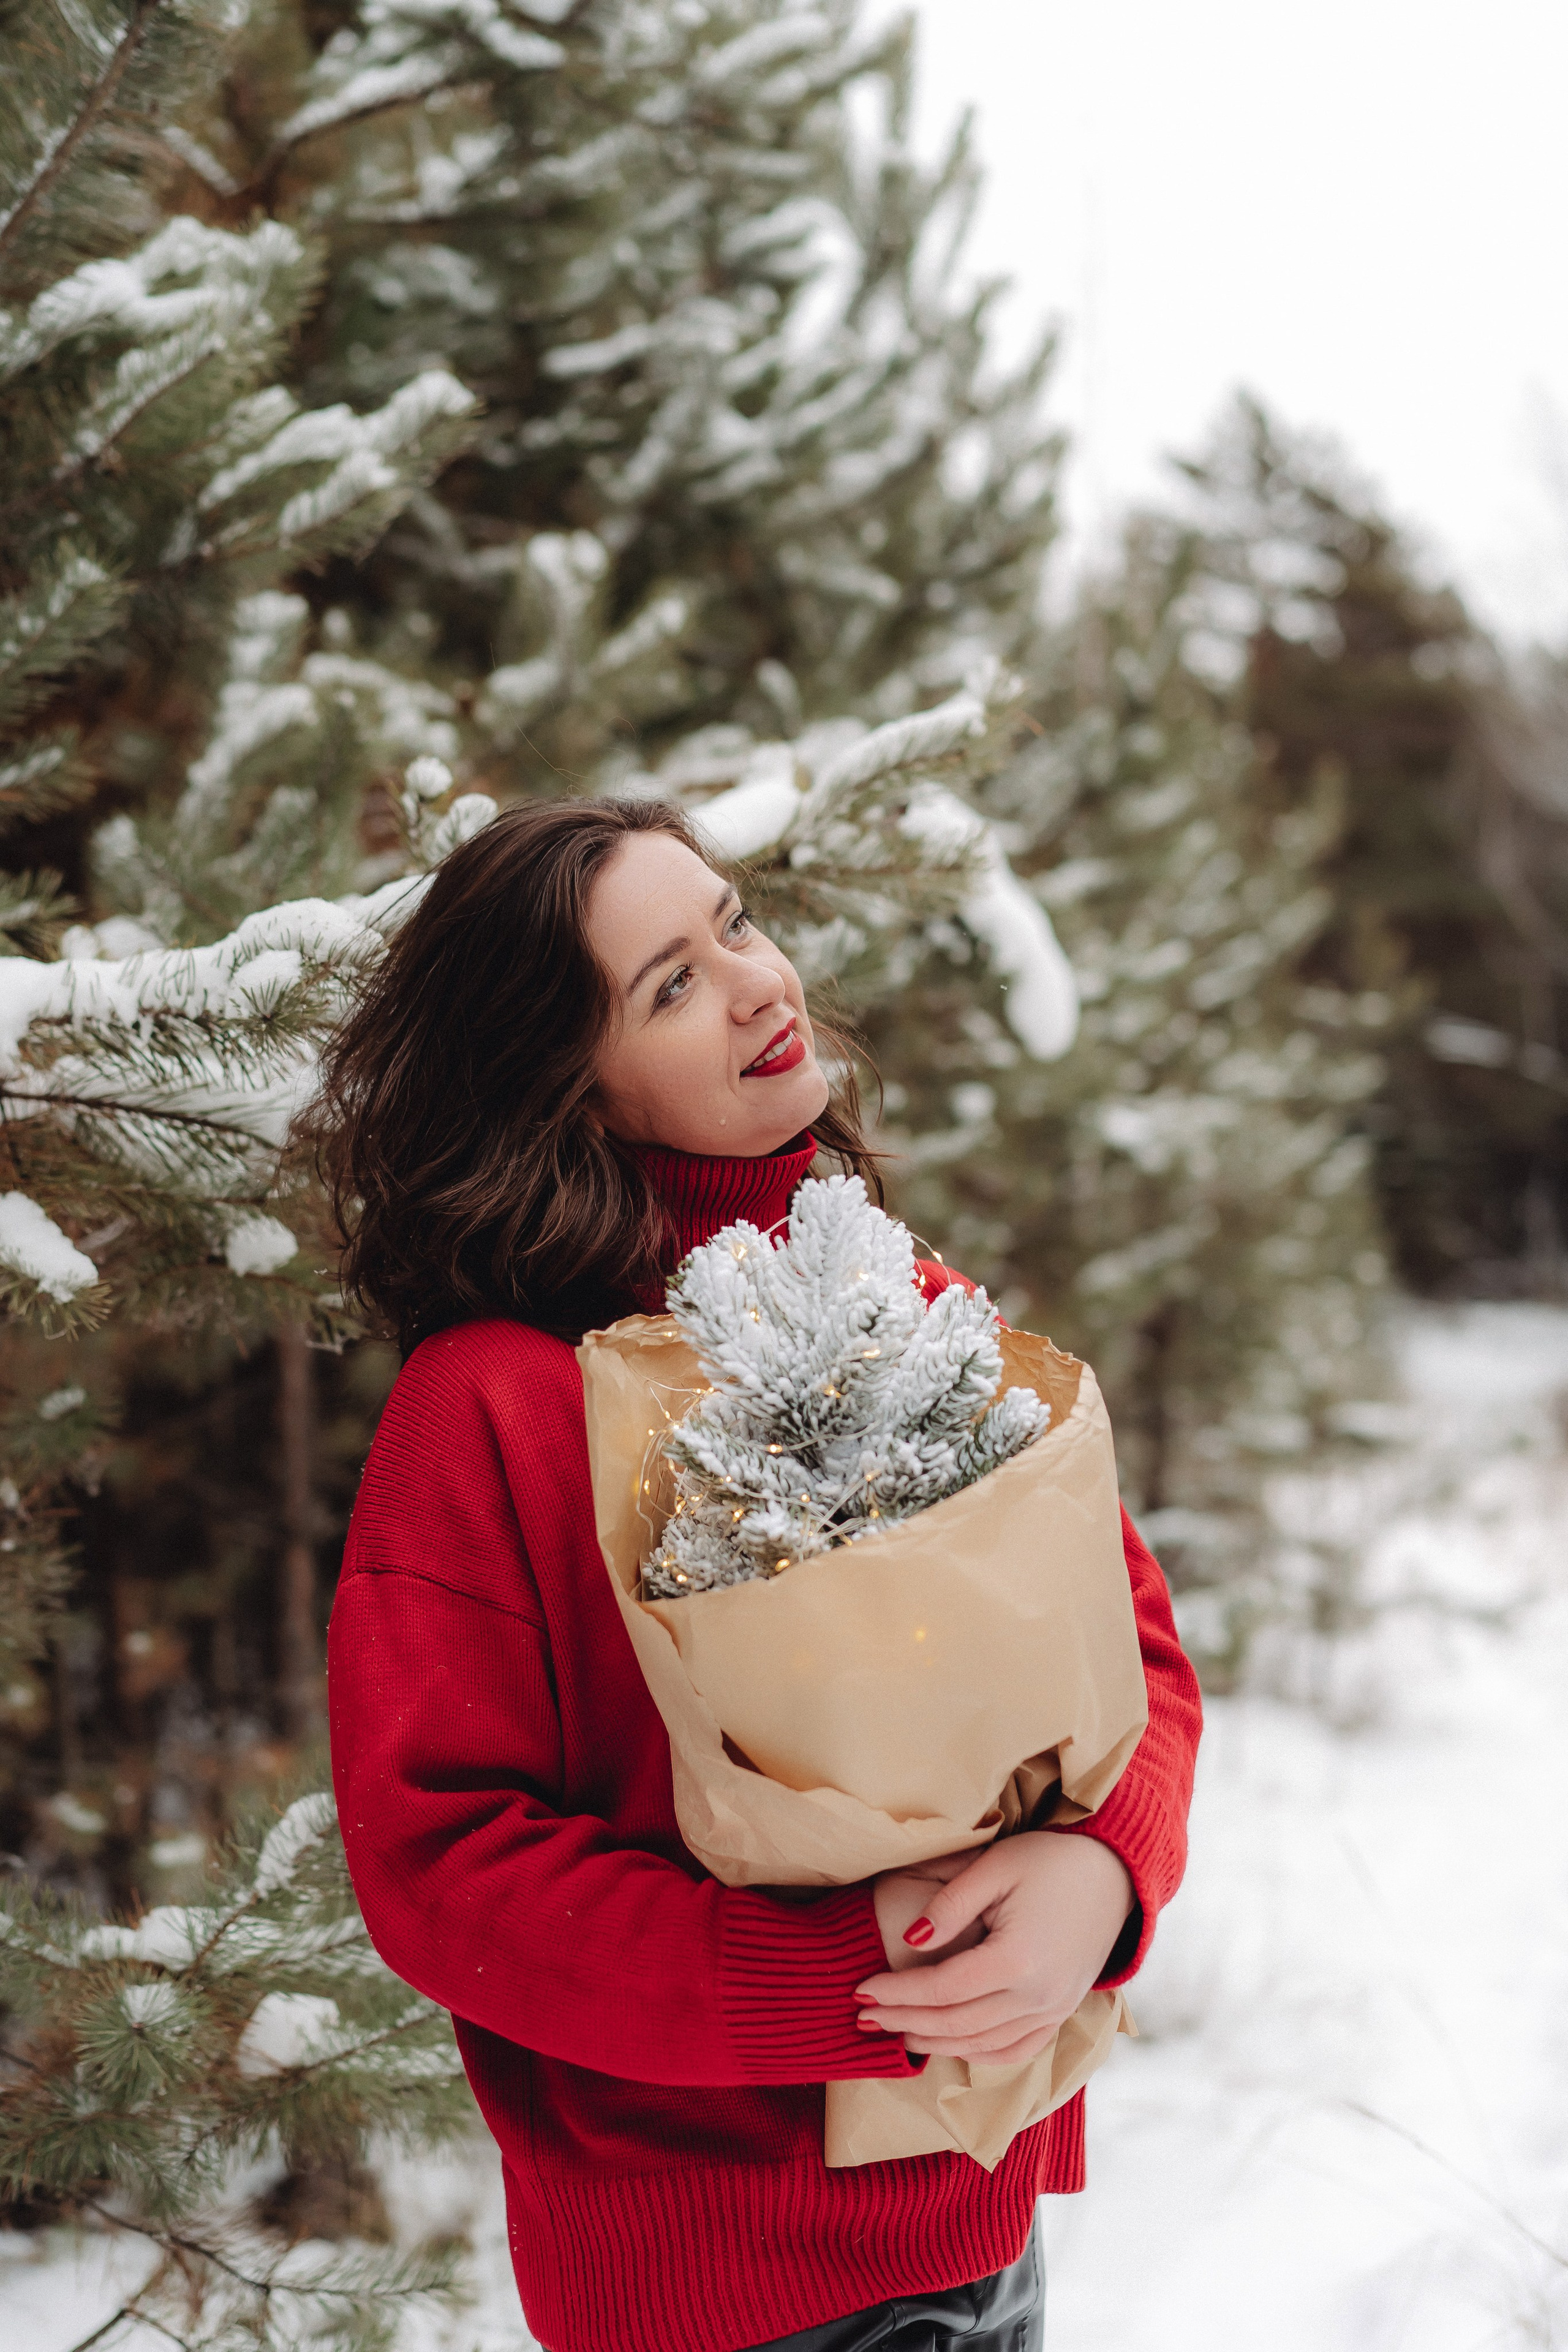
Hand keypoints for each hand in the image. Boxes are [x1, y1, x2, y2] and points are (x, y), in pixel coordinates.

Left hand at [858, 1833, 1135, 2065]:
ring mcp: (1053, 2011)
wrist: (1113, 1873)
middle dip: (903, 2022)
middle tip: (863, 2017)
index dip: (897, 1993)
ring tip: (894, 2033)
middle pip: (955, 2024)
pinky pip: (1014, 2050)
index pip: (941, 1989)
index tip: (861, 1989)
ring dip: (933, 2042)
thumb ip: (950, 1905)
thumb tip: (909, 1941)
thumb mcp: (995, 1867)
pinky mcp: (1061, 2014)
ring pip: (981, 2045)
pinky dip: (976, 2053)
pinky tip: (947, 2045)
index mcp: (1017, 1959)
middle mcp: (1037, 1996)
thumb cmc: (1050, 1860)